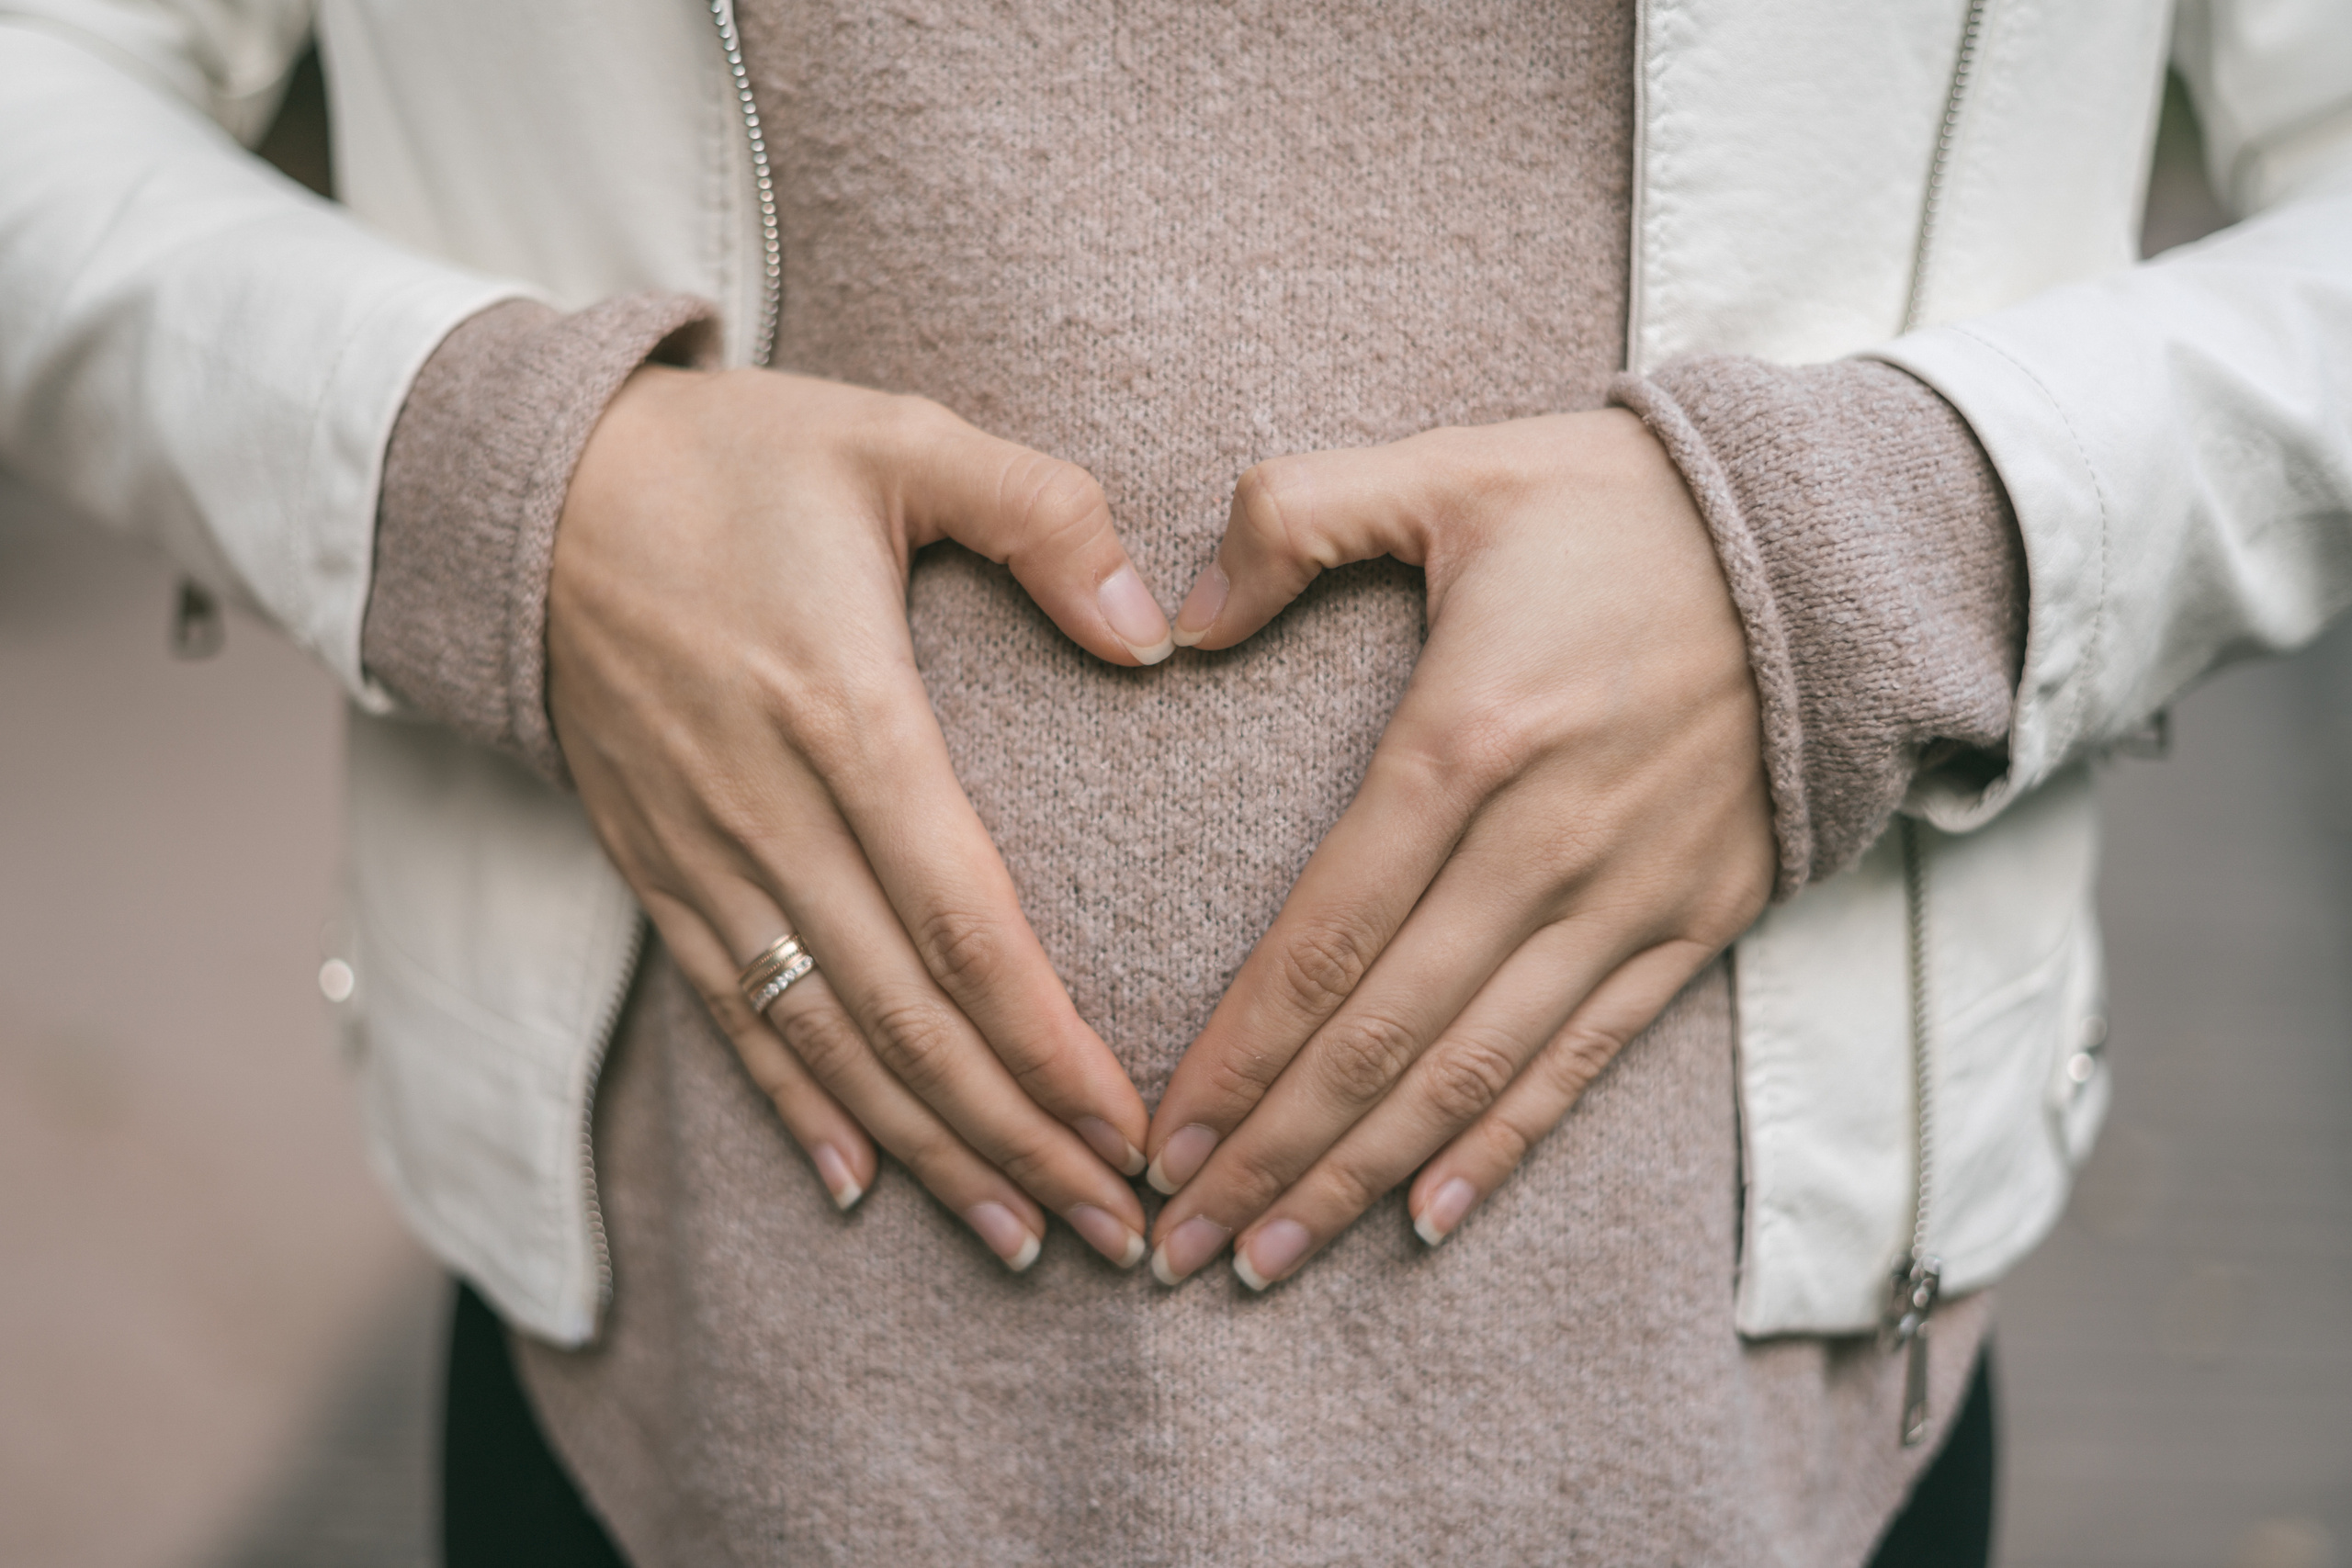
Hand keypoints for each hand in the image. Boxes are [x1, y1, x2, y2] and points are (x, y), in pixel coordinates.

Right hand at [549, 366, 1177, 1270]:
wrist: (524, 486)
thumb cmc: (732, 460)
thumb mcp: (897, 437)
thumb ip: (1042, 514)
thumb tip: (1153, 631)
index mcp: (844, 715)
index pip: (963, 925)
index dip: (1047, 1044)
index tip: (1130, 1125)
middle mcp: (769, 814)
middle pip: (908, 1020)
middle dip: (1017, 1138)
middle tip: (1117, 1225)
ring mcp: (702, 856)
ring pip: (826, 1044)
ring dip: (930, 1153)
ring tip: (1024, 1237)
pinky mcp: (656, 871)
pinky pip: (731, 1016)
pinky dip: (796, 1109)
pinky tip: (860, 1185)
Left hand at [1141, 409, 1774, 1287]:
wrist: (1850, 545)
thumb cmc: (1632, 504)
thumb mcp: (1454, 469)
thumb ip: (1294, 516)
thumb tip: (1180, 618)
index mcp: (1467, 740)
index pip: (1325, 937)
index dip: (1239, 1055)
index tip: (1163, 1138)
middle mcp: (1543, 845)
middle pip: (1383, 1037)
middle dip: (1273, 1154)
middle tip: (1178, 1246)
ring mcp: (1626, 898)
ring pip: (1472, 1074)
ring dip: (1363, 1177)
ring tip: (1270, 1261)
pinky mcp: (1692, 925)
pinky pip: (1583, 1062)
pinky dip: (1502, 1147)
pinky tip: (1428, 1219)